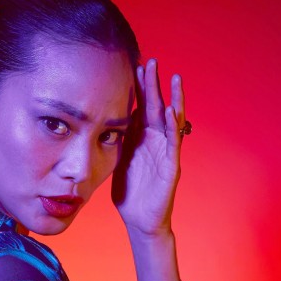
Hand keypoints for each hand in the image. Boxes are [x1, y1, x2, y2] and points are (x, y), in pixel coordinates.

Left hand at [112, 58, 186, 235]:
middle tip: (151, 61)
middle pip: (156, 107)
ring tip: (173, 78)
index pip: (141, 107)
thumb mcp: (118, 159)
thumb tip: (107, 118)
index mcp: (142, 139)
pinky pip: (174, 144)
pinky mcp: (171, 168)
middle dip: (154, 85)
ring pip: (171, 121)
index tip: (134, 65)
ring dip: (173, 99)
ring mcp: (165, 153)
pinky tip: (172, 111)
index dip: (139, 88)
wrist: (139, 219)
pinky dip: (174, 128)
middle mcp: (156, 142)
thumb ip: (117, 139)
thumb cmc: (130, 191)